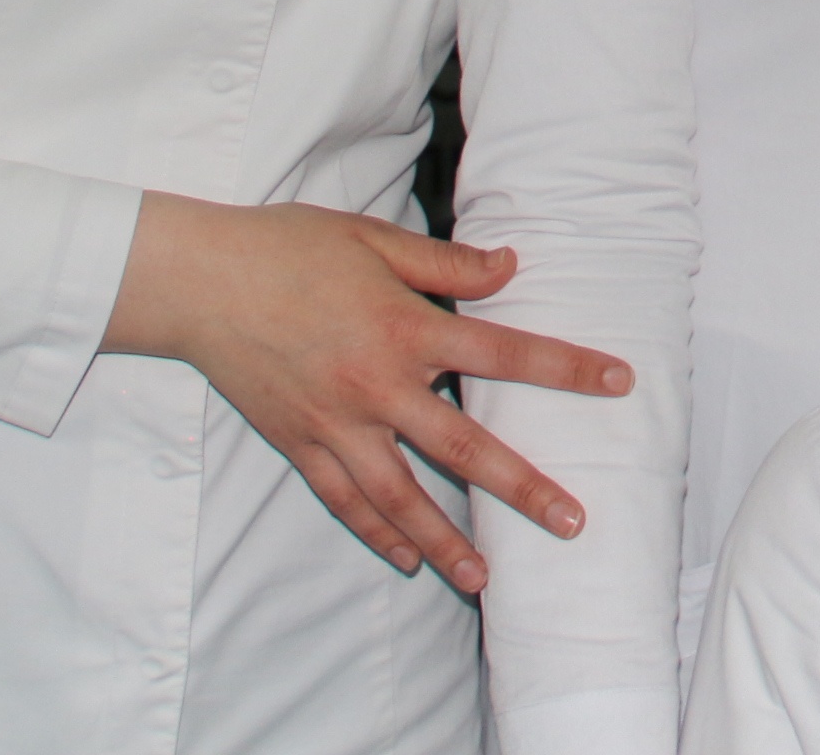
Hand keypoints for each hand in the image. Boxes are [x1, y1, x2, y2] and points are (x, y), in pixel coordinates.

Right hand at [102, 192, 631, 589]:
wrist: (200, 280)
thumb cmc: (287, 248)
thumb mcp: (373, 240)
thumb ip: (447, 264)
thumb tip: (511, 267)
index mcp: (405, 327)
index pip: (505, 351)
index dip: (566, 367)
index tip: (619, 382)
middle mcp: (377, 385)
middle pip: (466, 447)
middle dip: (524, 487)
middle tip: (572, 522)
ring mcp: (336, 422)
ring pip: (402, 496)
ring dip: (446, 540)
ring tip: (486, 577)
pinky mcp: (299, 443)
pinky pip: (344, 500)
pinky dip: (376, 533)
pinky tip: (405, 560)